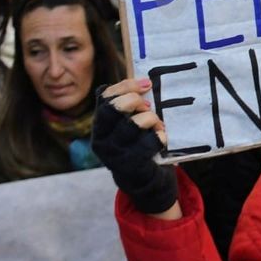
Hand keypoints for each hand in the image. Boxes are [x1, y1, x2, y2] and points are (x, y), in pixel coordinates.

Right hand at [92, 79, 178, 216]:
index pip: (104, 97)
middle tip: (148, 105)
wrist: (142, 180)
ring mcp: (114, 154)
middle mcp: (101, 140)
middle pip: (114, 108)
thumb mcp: (126, 124)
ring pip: (135, 123)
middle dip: (134, 100)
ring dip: (152, 120)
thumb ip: (128, 106)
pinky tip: (161, 138)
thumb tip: (141, 81)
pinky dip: (160, 136)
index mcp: (99, 126)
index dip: (125, 86)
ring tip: (157, 125)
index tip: (146, 83)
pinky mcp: (131, 165)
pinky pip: (150, 142)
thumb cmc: (136, 144)